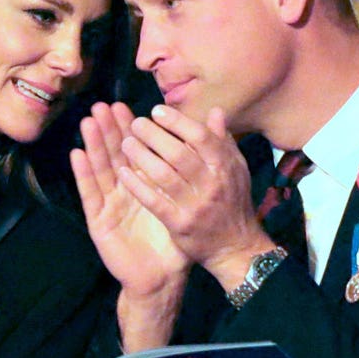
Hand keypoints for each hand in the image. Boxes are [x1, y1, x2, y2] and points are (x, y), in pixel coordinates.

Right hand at [70, 103, 189, 296]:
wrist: (161, 279)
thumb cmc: (174, 244)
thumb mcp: (185, 205)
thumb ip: (193, 177)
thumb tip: (205, 151)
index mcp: (145, 185)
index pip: (137, 152)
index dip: (131, 130)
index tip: (128, 106)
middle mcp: (125, 191)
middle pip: (116, 155)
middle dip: (110, 130)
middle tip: (104, 105)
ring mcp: (110, 204)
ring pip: (101, 169)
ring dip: (94, 144)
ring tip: (89, 121)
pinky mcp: (99, 220)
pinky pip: (90, 194)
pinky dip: (83, 174)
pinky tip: (77, 154)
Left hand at [119, 104, 281, 285]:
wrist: (236, 246)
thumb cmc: (232, 202)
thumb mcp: (236, 169)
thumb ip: (222, 141)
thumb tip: (214, 111)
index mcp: (225, 167)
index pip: (200, 137)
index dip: (177, 122)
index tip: (156, 111)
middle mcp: (212, 184)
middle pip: (178, 154)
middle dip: (153, 135)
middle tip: (135, 124)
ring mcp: (195, 206)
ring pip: (163, 175)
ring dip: (141, 157)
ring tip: (125, 143)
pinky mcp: (180, 224)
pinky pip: (154, 201)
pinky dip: (137, 185)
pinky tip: (122, 172)